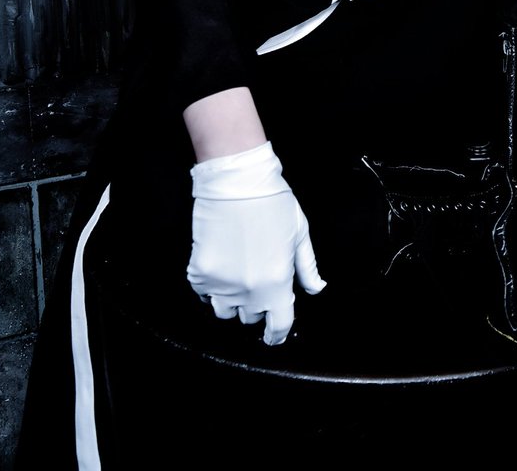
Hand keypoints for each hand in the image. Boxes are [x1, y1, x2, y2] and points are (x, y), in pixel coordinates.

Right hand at [187, 141, 325, 345]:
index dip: (276, 334)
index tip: (274, 335)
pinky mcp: (200, 273)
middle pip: (250, 319)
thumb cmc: (272, 202)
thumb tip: (315, 288)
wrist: (237, 181)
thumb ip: (307, 267)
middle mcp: (250, 291)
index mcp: (278, 282)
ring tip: (237, 278)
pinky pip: (203, 295)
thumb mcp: (299, 233)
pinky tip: (220, 268)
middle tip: (257, 281)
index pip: (278, 326)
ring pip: (225, 312)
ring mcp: (222, 284)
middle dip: (256, 306)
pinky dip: (210, 288)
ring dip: (232, 302)